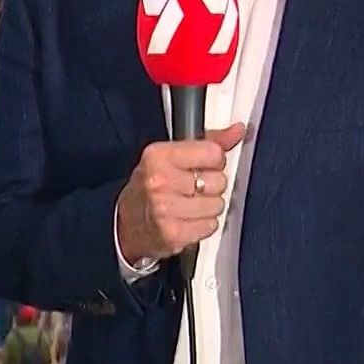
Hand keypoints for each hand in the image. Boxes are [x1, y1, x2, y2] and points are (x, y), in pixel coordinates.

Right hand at [113, 122, 246, 263]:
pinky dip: (203, 225)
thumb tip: (238, 130)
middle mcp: (159, 180)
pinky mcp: (173, 233)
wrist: (125, 224)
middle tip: (193, 189)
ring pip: (217, 205)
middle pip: (219, 181)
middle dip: (212, 186)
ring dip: (208, 208)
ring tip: (190, 206)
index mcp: (158, 155)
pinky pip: (210, 226)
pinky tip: (188, 220)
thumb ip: (207, 142)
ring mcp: (165, 208)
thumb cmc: (150, 187)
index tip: (203, 166)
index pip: (213, 152)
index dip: (214, 161)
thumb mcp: (171, 157)